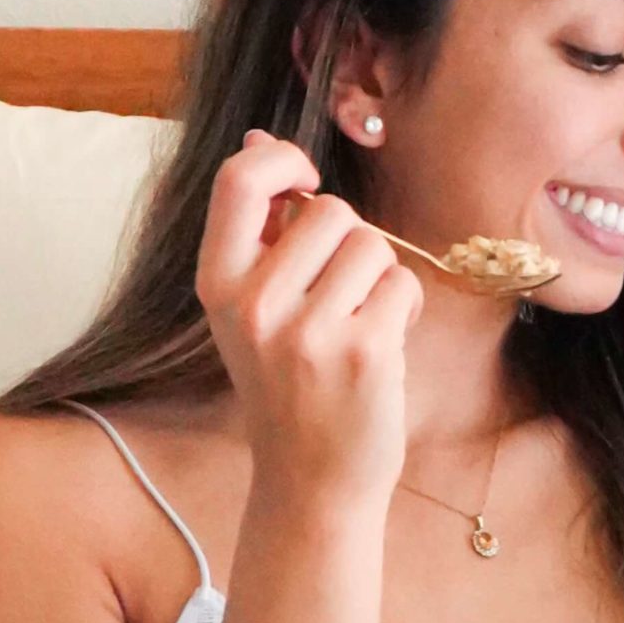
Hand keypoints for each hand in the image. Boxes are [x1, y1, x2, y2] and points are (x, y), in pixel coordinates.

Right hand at [197, 129, 425, 507]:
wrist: (310, 481)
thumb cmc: (289, 385)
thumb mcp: (251, 309)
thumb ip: (257, 230)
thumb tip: (257, 140)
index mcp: (217, 286)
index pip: (238, 182)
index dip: (283, 161)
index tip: (308, 180)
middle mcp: (254, 305)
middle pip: (328, 211)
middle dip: (351, 241)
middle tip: (341, 294)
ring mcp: (307, 331)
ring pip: (373, 245)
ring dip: (381, 277)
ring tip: (361, 323)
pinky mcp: (362, 353)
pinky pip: (403, 284)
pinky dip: (406, 307)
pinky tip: (384, 344)